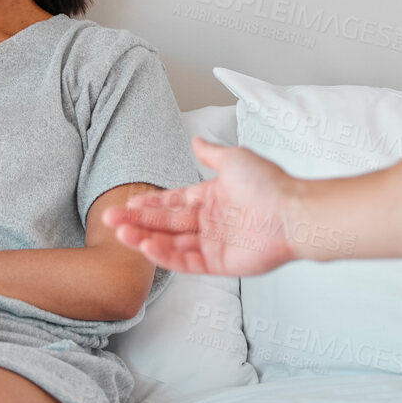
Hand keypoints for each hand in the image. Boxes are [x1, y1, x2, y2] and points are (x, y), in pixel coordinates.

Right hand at [103, 138, 300, 276]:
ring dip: (145, 239)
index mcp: (212, 198)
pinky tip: (146, 247)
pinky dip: (165, 256)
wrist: (292, 213)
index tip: (127, 202)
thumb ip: (210, 154)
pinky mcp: (220, 264)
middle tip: (109, 219)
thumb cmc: (268, 184)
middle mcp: (211, 221)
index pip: (173, 201)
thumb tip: (195, 139)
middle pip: (166, 223)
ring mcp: (214, 244)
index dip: (150, 203)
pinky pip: (187, 261)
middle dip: (138, 221)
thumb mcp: (234, 160)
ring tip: (120, 233)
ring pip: (171, 243)